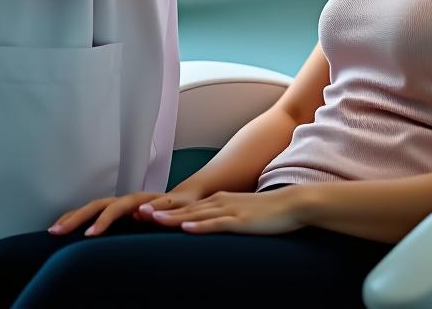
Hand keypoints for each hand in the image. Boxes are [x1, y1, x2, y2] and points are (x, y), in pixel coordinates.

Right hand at [47, 187, 206, 236]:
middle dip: (76, 217)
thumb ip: (163, 210)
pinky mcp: (119, 212)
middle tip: (56, 231)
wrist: (186, 198)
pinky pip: (94, 213)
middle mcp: (127, 200)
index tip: (90, 234)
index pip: (116, 207)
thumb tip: (143, 212)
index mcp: (140, 199)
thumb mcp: (179, 207)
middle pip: (97, 205)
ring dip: (73, 216)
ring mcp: (121, 205)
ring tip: (53, 230)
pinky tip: (66, 226)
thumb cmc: (185, 205)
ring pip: (92, 207)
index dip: (103, 220)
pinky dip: (79, 217)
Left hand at [143, 188, 306, 235]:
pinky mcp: (240, 221)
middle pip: (185, 209)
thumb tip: (214, 229)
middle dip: (161, 213)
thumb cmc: (269, 213)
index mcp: (219, 201)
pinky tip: (185, 228)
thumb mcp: (242, 215)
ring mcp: (229, 211)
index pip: (187, 207)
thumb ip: (227, 220)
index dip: (166, 211)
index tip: (146, 214)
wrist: (292, 204)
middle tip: (138, 215)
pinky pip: (216, 224)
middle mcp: (220, 202)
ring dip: (172, 218)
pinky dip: (199, 226)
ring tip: (152, 219)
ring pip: (195, 215)